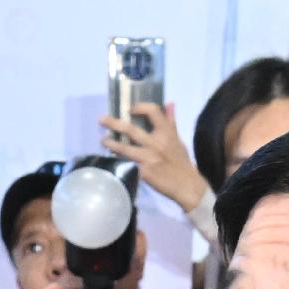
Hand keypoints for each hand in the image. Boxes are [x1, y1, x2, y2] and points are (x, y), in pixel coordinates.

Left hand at [100, 99, 211, 217]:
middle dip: (114, 123)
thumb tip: (169, 103)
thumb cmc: (181, 162)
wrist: (186, 185)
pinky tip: (112, 158)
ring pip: (124, 148)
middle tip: (101, 120)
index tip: (130, 109)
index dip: (140, 107)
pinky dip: (118, 160)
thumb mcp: (178, 140)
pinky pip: (127, 164)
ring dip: (111, 143)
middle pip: (130, 129)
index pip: (152, 111)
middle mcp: (156, 143)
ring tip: (103, 140)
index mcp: (166, 133)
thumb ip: (171, 122)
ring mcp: (148, 158)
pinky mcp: (144, 172)